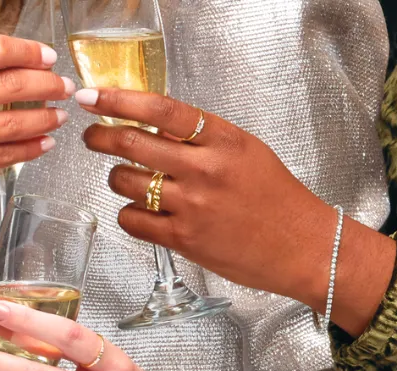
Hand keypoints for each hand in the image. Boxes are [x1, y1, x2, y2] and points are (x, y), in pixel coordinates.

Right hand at [0, 34, 75, 224]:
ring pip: (13, 123)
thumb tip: (12, 68)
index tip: (47, 56)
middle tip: (63, 87)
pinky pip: (5, 156)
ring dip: (44, 118)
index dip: (28, 51)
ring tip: (59, 115)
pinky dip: (30, 149)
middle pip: (10, 85)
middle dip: (46, 85)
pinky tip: (43, 143)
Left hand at [69, 88, 396, 333]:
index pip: (160, 110)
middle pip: (132, 143)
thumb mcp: (246, 152)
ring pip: (126, 182)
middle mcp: (206, 169)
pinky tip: (143, 211)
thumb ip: (202, 139)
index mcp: (224, 140)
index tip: (93, 97)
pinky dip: (130, 213)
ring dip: (118, 178)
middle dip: (101, 137)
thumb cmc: (278, 199)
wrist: (303, 247)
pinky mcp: (184, 240)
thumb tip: (152, 126)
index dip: (119, 100)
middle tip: (93, 137)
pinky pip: (133, 220)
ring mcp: (193, 206)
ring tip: (128, 179)